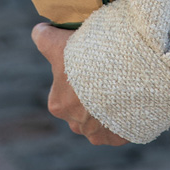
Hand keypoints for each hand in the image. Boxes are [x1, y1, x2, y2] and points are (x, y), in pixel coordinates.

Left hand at [32, 22, 129, 145]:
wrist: (126, 72)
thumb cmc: (89, 58)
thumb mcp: (60, 43)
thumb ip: (44, 38)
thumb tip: (38, 32)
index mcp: (58, 105)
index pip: (64, 91)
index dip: (76, 75)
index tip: (90, 64)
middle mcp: (76, 124)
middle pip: (82, 109)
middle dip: (92, 96)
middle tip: (107, 73)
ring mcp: (99, 133)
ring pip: (101, 122)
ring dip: (108, 110)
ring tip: (122, 87)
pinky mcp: (119, 137)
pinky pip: (121, 129)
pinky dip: (125, 119)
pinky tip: (131, 100)